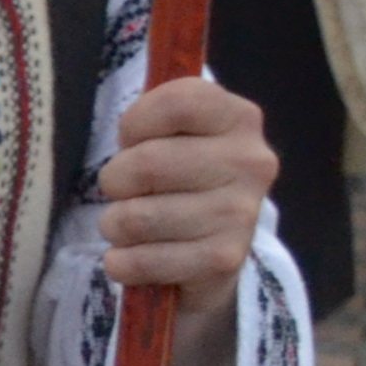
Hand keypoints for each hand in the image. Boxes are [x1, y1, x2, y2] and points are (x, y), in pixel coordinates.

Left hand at [89, 72, 271, 319]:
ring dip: (115, 224)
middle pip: (147, 163)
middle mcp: (251, 162)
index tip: (132, 140)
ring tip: (128, 225)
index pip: (175, 103)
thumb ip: (157, 108)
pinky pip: (144, 260)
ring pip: (137, 216)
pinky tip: (133, 257)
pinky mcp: (224, 260)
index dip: (134, 124)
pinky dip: (123, 262)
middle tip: (124, 190)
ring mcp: (241, 213)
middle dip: (115, 181)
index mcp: (239, 117)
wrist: (211, 247)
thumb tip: (122, 108)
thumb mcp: (174, 129)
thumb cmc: (179, 173)